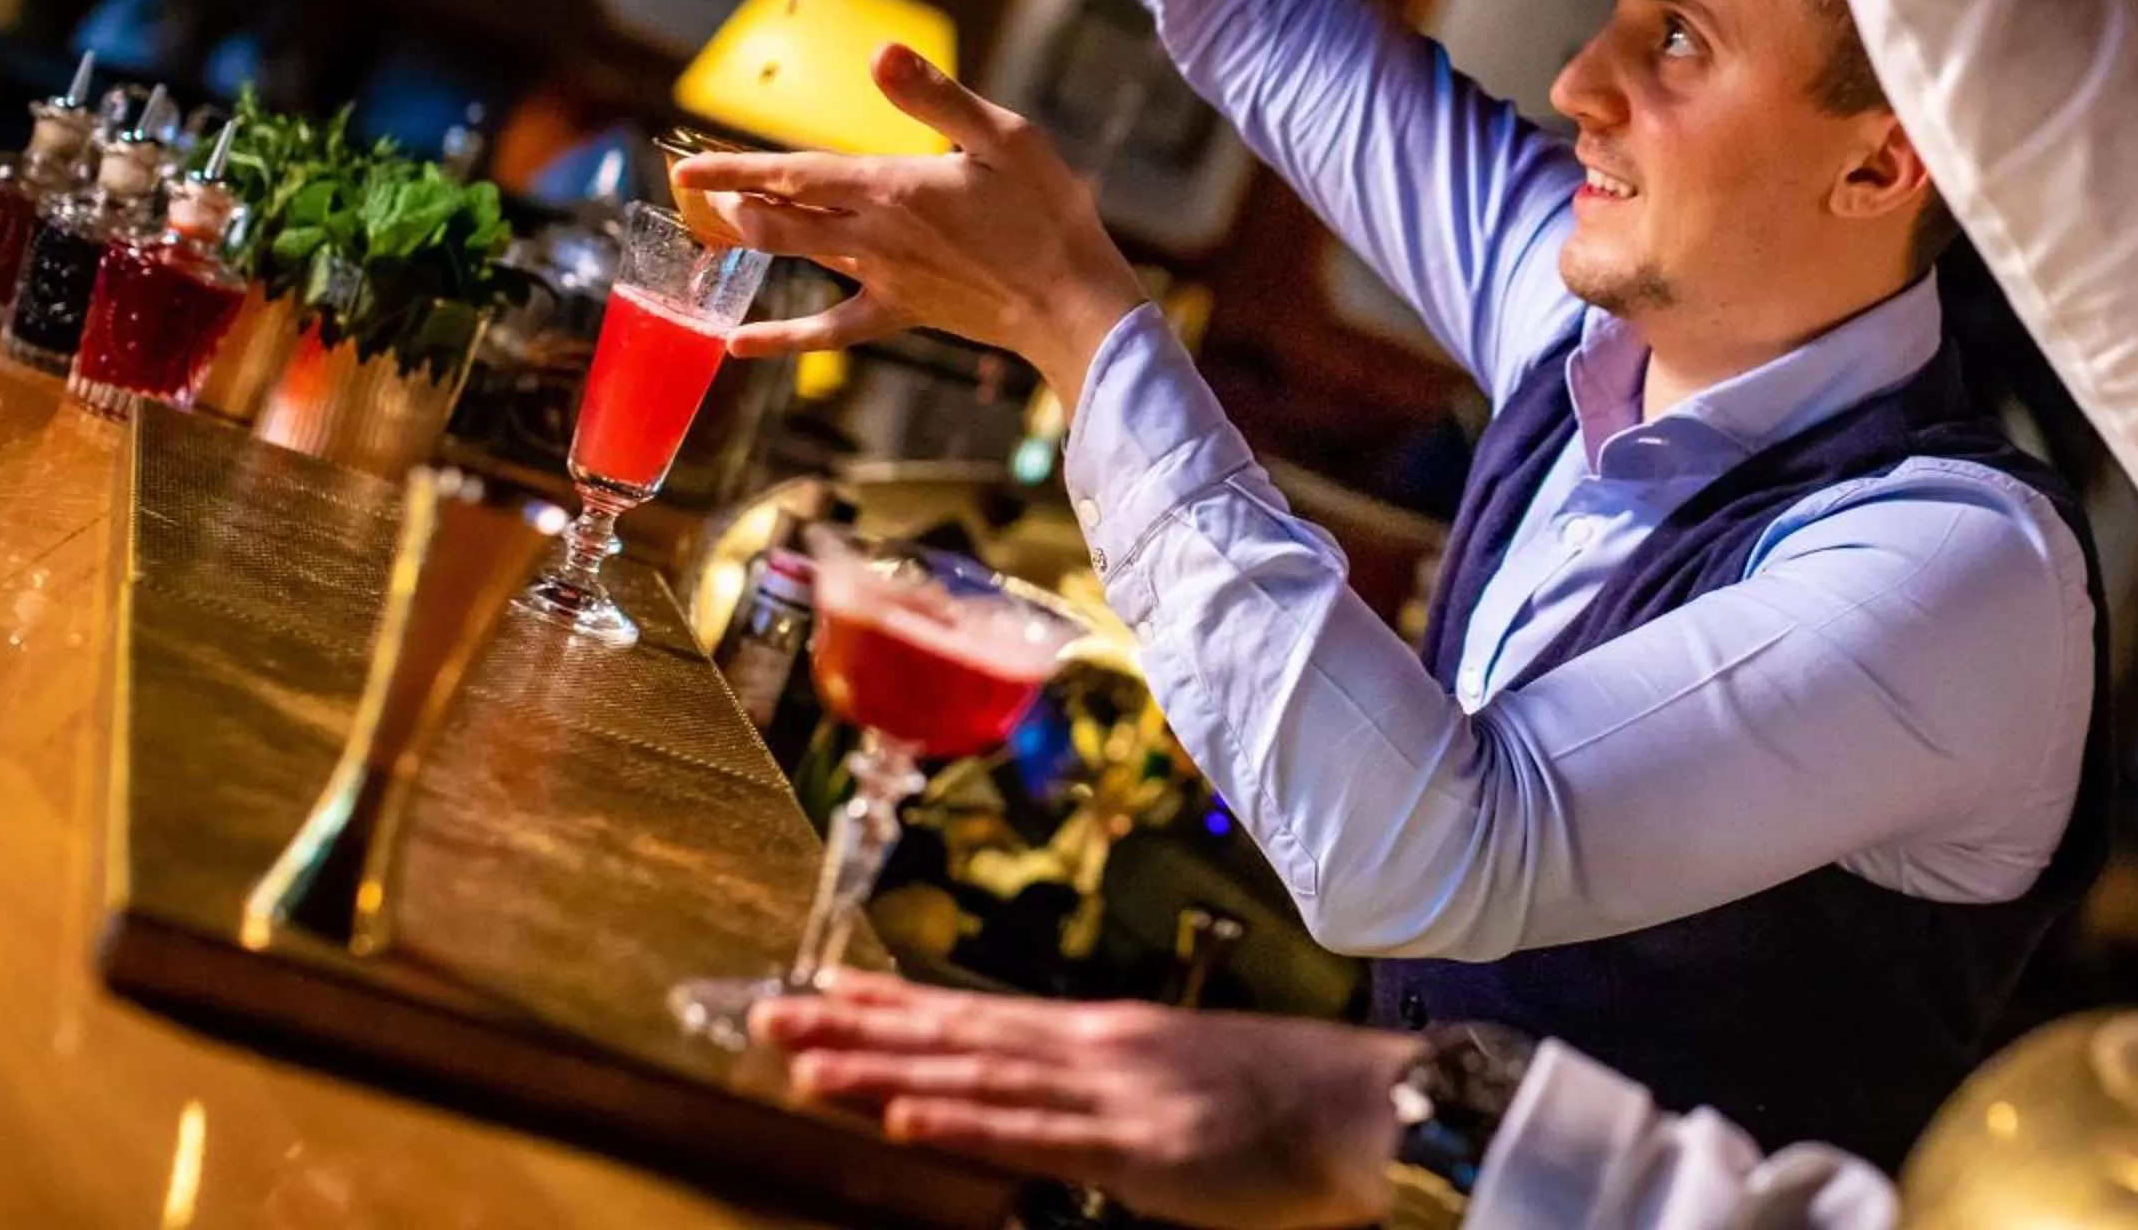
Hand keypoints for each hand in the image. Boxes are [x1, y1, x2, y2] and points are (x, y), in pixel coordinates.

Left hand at [669, 44, 1146, 396]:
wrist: (1072, 302)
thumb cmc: (1048, 213)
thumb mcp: (1004, 137)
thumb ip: (936, 97)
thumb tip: (880, 53)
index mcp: (892, 187)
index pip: (794, 172)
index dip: (735, 167)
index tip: (687, 165)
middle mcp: (874, 235)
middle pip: (779, 216)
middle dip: (730, 200)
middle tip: (690, 188)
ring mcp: (884, 278)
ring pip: (798, 255)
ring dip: (752, 239)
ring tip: (714, 226)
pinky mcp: (903, 312)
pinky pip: (831, 329)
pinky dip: (782, 337)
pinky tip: (739, 344)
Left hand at [753, 971, 1419, 1229]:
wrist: (1376, 1109)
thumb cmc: (1292, 1106)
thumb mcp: (1186, 1083)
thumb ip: (1114, 1090)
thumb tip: (1054, 1100)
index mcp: (1104, 1038)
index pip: (973, 1017)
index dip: (889, 1005)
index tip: (813, 990)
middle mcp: (1094, 1050)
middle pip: (954, 1035)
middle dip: (854, 1027)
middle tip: (762, 1013)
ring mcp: (1113, 1094)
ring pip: (975, 1076)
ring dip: (882, 1065)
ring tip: (800, 1056)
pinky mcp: (1140, 1148)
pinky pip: (1037, 1136)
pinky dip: (967, 1121)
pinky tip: (906, 1113)